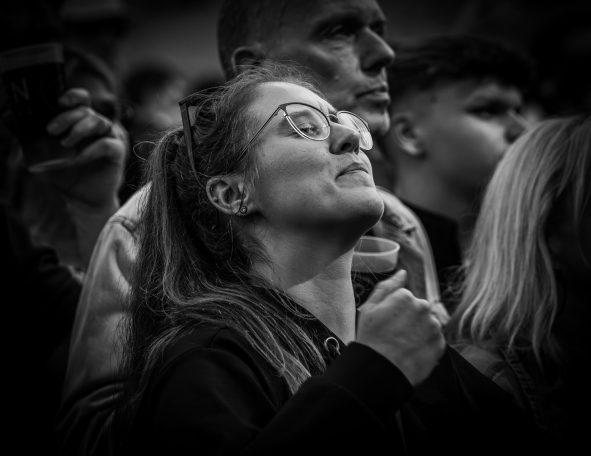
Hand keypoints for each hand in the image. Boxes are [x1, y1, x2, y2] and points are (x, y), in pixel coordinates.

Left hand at [41, 87, 127, 208]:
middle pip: (86, 110)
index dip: (72, 96)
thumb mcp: (42, 155)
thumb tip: (8, 117)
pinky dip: (90, 150)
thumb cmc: (65, 176)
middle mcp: (97, 127)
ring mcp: (109, 137)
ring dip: (79, 130)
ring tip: (64, 144)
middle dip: (67, 117)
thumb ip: (29, 138)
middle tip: (51, 130)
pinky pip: (106, 144)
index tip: (58, 103)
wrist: (82, 200)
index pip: (81, 100)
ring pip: (98, 122)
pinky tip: (78, 159)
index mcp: (81, 122)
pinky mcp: (117, 152)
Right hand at [356, 269, 445, 385]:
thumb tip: (403, 272)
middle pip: (418, 309)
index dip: (394, 311)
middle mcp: (424, 307)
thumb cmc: (371, 339)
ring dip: (418, 331)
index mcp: (406, 296)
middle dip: (409, 319)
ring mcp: (434, 326)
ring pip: (427, 324)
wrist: (380, 371)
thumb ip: (387, 287)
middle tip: (394, 335)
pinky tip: (411, 352)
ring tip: (403, 345)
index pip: (405, 298)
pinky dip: (425, 345)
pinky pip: (434, 340)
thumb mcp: (370, 308)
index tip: (387, 323)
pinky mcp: (440, 344)